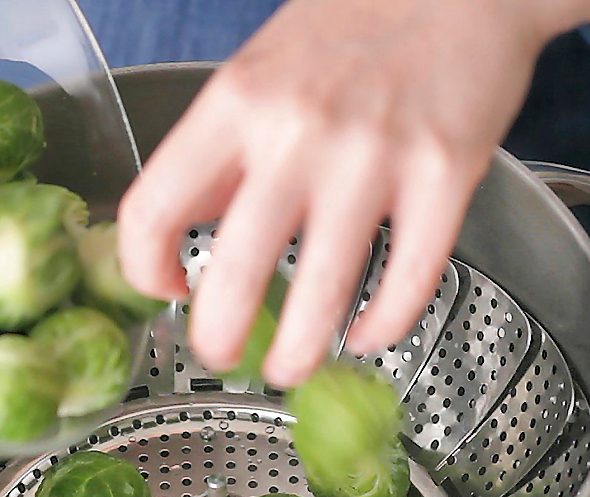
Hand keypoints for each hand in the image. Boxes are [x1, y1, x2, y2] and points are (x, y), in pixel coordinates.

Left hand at [116, 0, 584, 386]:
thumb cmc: (353, 25)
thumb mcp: (258, 71)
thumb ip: (222, 150)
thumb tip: (189, 231)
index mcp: (235, 104)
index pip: (154, 208)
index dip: (145, 269)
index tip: (166, 289)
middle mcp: (296, 133)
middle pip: (236, 272)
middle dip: (218, 339)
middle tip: (221, 357)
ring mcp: (372, 158)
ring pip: (321, 294)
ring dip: (299, 353)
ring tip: (290, 369)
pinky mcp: (444, 176)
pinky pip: (408, 281)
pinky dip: (383, 326)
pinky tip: (368, 334)